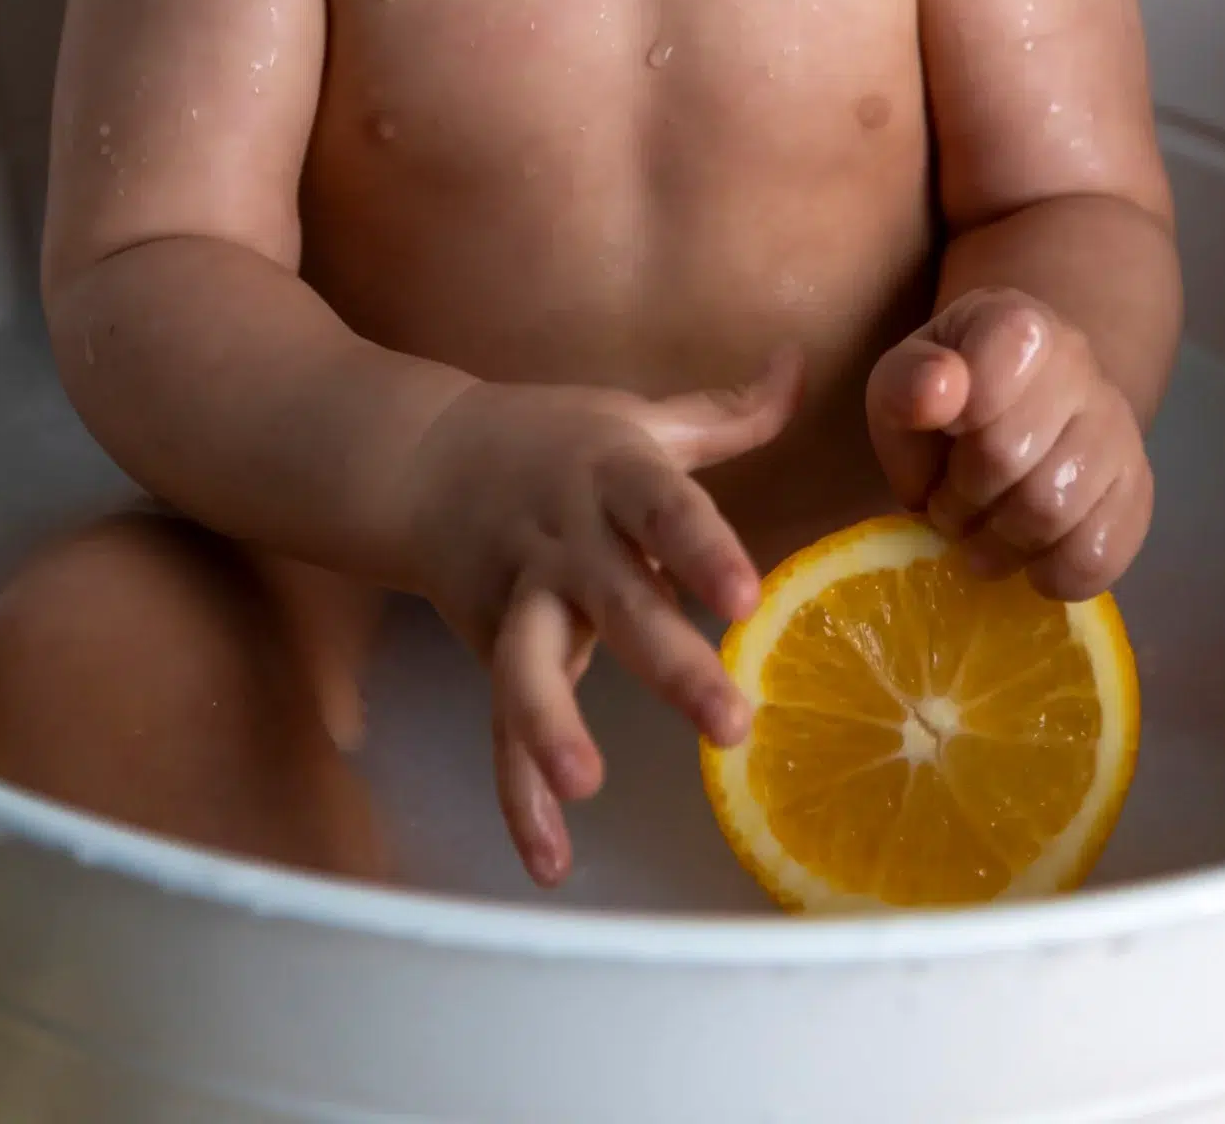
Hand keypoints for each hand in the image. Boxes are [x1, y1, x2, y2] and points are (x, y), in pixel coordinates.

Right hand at [407, 352, 800, 885]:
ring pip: (528, 665)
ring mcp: (521, 598)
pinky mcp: (490, 647)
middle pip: (617, 603)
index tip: (746, 598)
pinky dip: (518, 795)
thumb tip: (802, 363)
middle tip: (731, 724)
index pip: (664, 509)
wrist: (422, 459)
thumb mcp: (636, 415)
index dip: (701, 551)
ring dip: (551, 724)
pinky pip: (498, 726)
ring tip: (588, 782)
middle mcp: (566, 538)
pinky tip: (551, 860)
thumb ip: (726, 412)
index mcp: (611, 474)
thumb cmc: (556, 439)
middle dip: (668, 665)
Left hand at [866, 291, 1150, 601]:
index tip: (946, 434)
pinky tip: (1031, 560)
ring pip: (1055, 511)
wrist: (1018, 410)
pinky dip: (1053, 574)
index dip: (958, 416)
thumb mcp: (902, 382)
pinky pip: (1101, 553)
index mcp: (1016, 321)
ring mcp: (1118, 426)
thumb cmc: (948, 400)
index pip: (996, 363)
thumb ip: (905, 384)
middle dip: (960, 497)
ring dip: (1000, 544)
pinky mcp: (1136, 487)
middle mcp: (1080, 363)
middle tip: (947, 507)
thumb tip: (939, 391)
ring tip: (981, 537)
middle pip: (1009, 454)